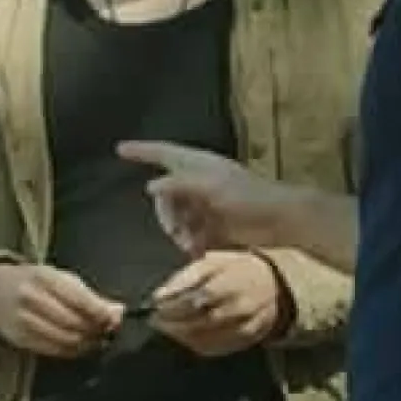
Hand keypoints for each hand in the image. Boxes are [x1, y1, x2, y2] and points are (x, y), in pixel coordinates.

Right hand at [0, 262, 123, 358]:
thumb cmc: (37, 281)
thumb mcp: (61, 279)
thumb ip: (90, 296)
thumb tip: (119, 312)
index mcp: (45, 277)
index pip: (77, 298)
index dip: (99, 312)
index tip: (114, 319)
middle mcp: (32, 298)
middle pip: (71, 321)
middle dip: (94, 329)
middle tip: (108, 332)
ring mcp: (23, 320)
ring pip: (63, 338)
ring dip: (85, 343)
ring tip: (98, 341)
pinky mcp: (20, 339)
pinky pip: (52, 350)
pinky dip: (72, 352)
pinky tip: (81, 348)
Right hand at [117, 140, 294, 254]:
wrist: (280, 220)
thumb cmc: (248, 195)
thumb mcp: (211, 185)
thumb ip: (179, 184)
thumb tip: (151, 187)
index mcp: (198, 164)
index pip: (164, 153)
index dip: (142, 151)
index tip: (120, 149)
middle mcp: (198, 182)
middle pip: (165, 195)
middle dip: (166, 215)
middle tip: (174, 231)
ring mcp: (205, 205)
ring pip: (176, 217)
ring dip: (179, 232)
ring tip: (190, 245)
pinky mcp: (213, 226)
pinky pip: (190, 234)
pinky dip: (190, 242)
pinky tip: (197, 251)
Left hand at [147, 250, 284, 357]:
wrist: (276, 286)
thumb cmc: (237, 269)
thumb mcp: (214, 260)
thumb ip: (186, 276)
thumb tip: (158, 296)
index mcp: (233, 281)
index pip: (199, 298)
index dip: (175, 306)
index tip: (154, 307)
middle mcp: (241, 306)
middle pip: (200, 322)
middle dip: (173, 323)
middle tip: (155, 320)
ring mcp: (245, 327)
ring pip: (206, 340)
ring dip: (180, 336)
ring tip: (167, 327)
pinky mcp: (245, 342)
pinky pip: (215, 349)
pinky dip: (194, 345)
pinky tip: (184, 336)